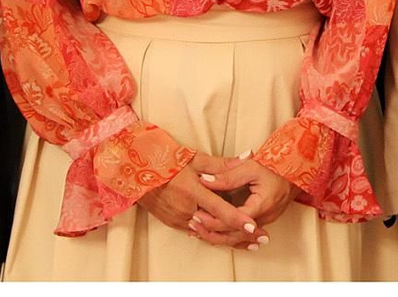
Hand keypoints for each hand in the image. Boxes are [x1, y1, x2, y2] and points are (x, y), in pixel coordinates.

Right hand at [138, 157, 266, 250]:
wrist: (136, 172)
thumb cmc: (167, 161)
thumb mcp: (195, 159)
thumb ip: (223, 163)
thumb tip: (248, 156)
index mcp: (193, 191)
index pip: (221, 209)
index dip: (238, 220)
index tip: (254, 227)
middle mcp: (186, 209)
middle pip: (217, 226)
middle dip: (240, 233)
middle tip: (260, 237)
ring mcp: (178, 219)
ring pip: (208, 233)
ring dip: (228, 237)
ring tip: (248, 242)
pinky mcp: (173, 223)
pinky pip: (196, 232)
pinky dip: (212, 233)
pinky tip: (227, 236)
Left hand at [199, 156, 294, 227]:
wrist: (296, 168)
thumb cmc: (275, 165)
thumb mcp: (250, 166)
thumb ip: (227, 175)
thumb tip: (204, 179)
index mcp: (261, 204)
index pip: (233, 219)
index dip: (213, 219)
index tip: (197, 215)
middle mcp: (265, 217)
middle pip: (235, 234)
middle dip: (212, 232)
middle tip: (193, 226)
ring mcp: (266, 221)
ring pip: (239, 238)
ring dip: (218, 236)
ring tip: (198, 232)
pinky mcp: (264, 221)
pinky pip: (244, 234)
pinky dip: (228, 235)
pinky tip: (215, 234)